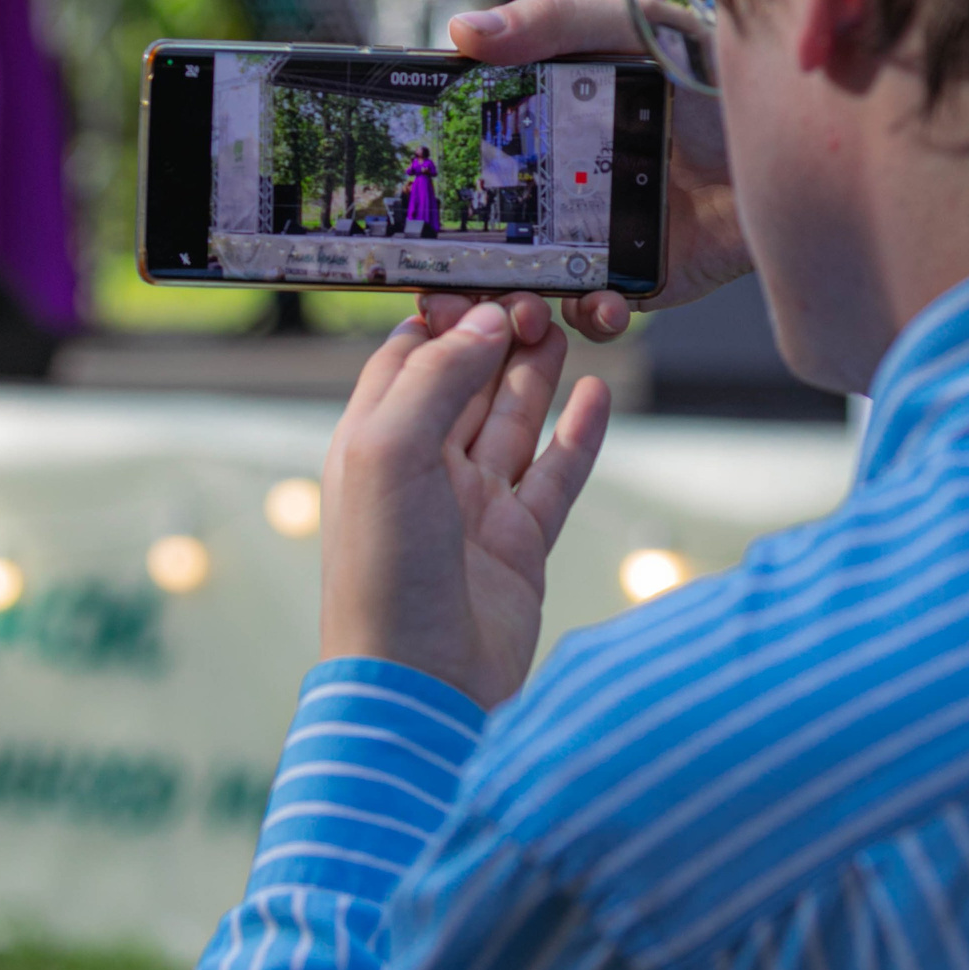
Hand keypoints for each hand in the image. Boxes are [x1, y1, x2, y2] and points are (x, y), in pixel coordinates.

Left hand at [319, 295, 610, 708]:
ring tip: (563, 326)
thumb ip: (435, 378)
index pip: (406, 359)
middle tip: (537, 296)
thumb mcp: (389, 453)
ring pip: (510, 421)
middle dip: (497, 337)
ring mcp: (473, 508)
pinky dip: (577, 434)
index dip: (443, 319)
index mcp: (373, 444)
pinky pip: (555, 474)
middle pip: (464, 384)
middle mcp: (422, 471)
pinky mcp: (519, 544)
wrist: (422, 689)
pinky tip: (596, 394)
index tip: (483, 280)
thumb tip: (482, 322)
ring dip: (535, 373)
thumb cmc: (384, 577)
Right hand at [425, 0, 747, 342]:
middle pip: (485, 234)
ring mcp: (600, 238)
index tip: (404, 200)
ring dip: (510, 303)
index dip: (434, 179)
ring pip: (530, 283)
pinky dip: (589, 317)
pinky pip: (597, 313)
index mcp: (546, 125)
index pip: (470, 156)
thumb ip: (551, 23)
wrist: (806, 142)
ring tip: (510, 306)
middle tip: (439, 288)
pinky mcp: (642, 280)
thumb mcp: (632, 30)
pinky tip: (599, 302)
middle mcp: (563, 185)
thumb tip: (462, 31)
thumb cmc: (716, 75)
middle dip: (456, 270)